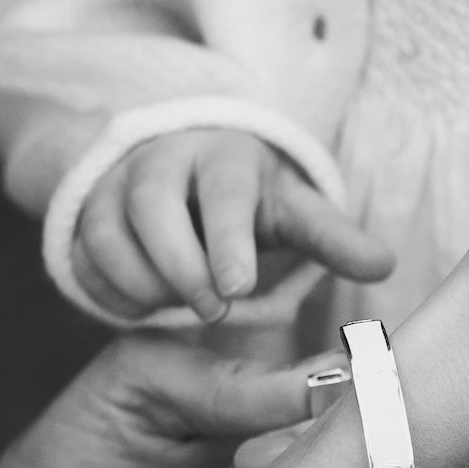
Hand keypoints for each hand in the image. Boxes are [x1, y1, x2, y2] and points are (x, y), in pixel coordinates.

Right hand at [73, 127, 393, 321]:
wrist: (177, 166)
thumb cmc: (247, 197)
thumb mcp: (290, 210)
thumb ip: (332, 238)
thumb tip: (385, 265)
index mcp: (225, 156)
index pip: (224, 190)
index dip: (229, 238)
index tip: (238, 286)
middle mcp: (163, 161)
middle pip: (154, 203)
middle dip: (180, 262)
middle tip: (211, 308)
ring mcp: (116, 186)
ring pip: (110, 231)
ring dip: (142, 279)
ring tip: (177, 310)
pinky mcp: (84, 215)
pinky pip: (84, 255)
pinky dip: (109, 289)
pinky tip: (141, 311)